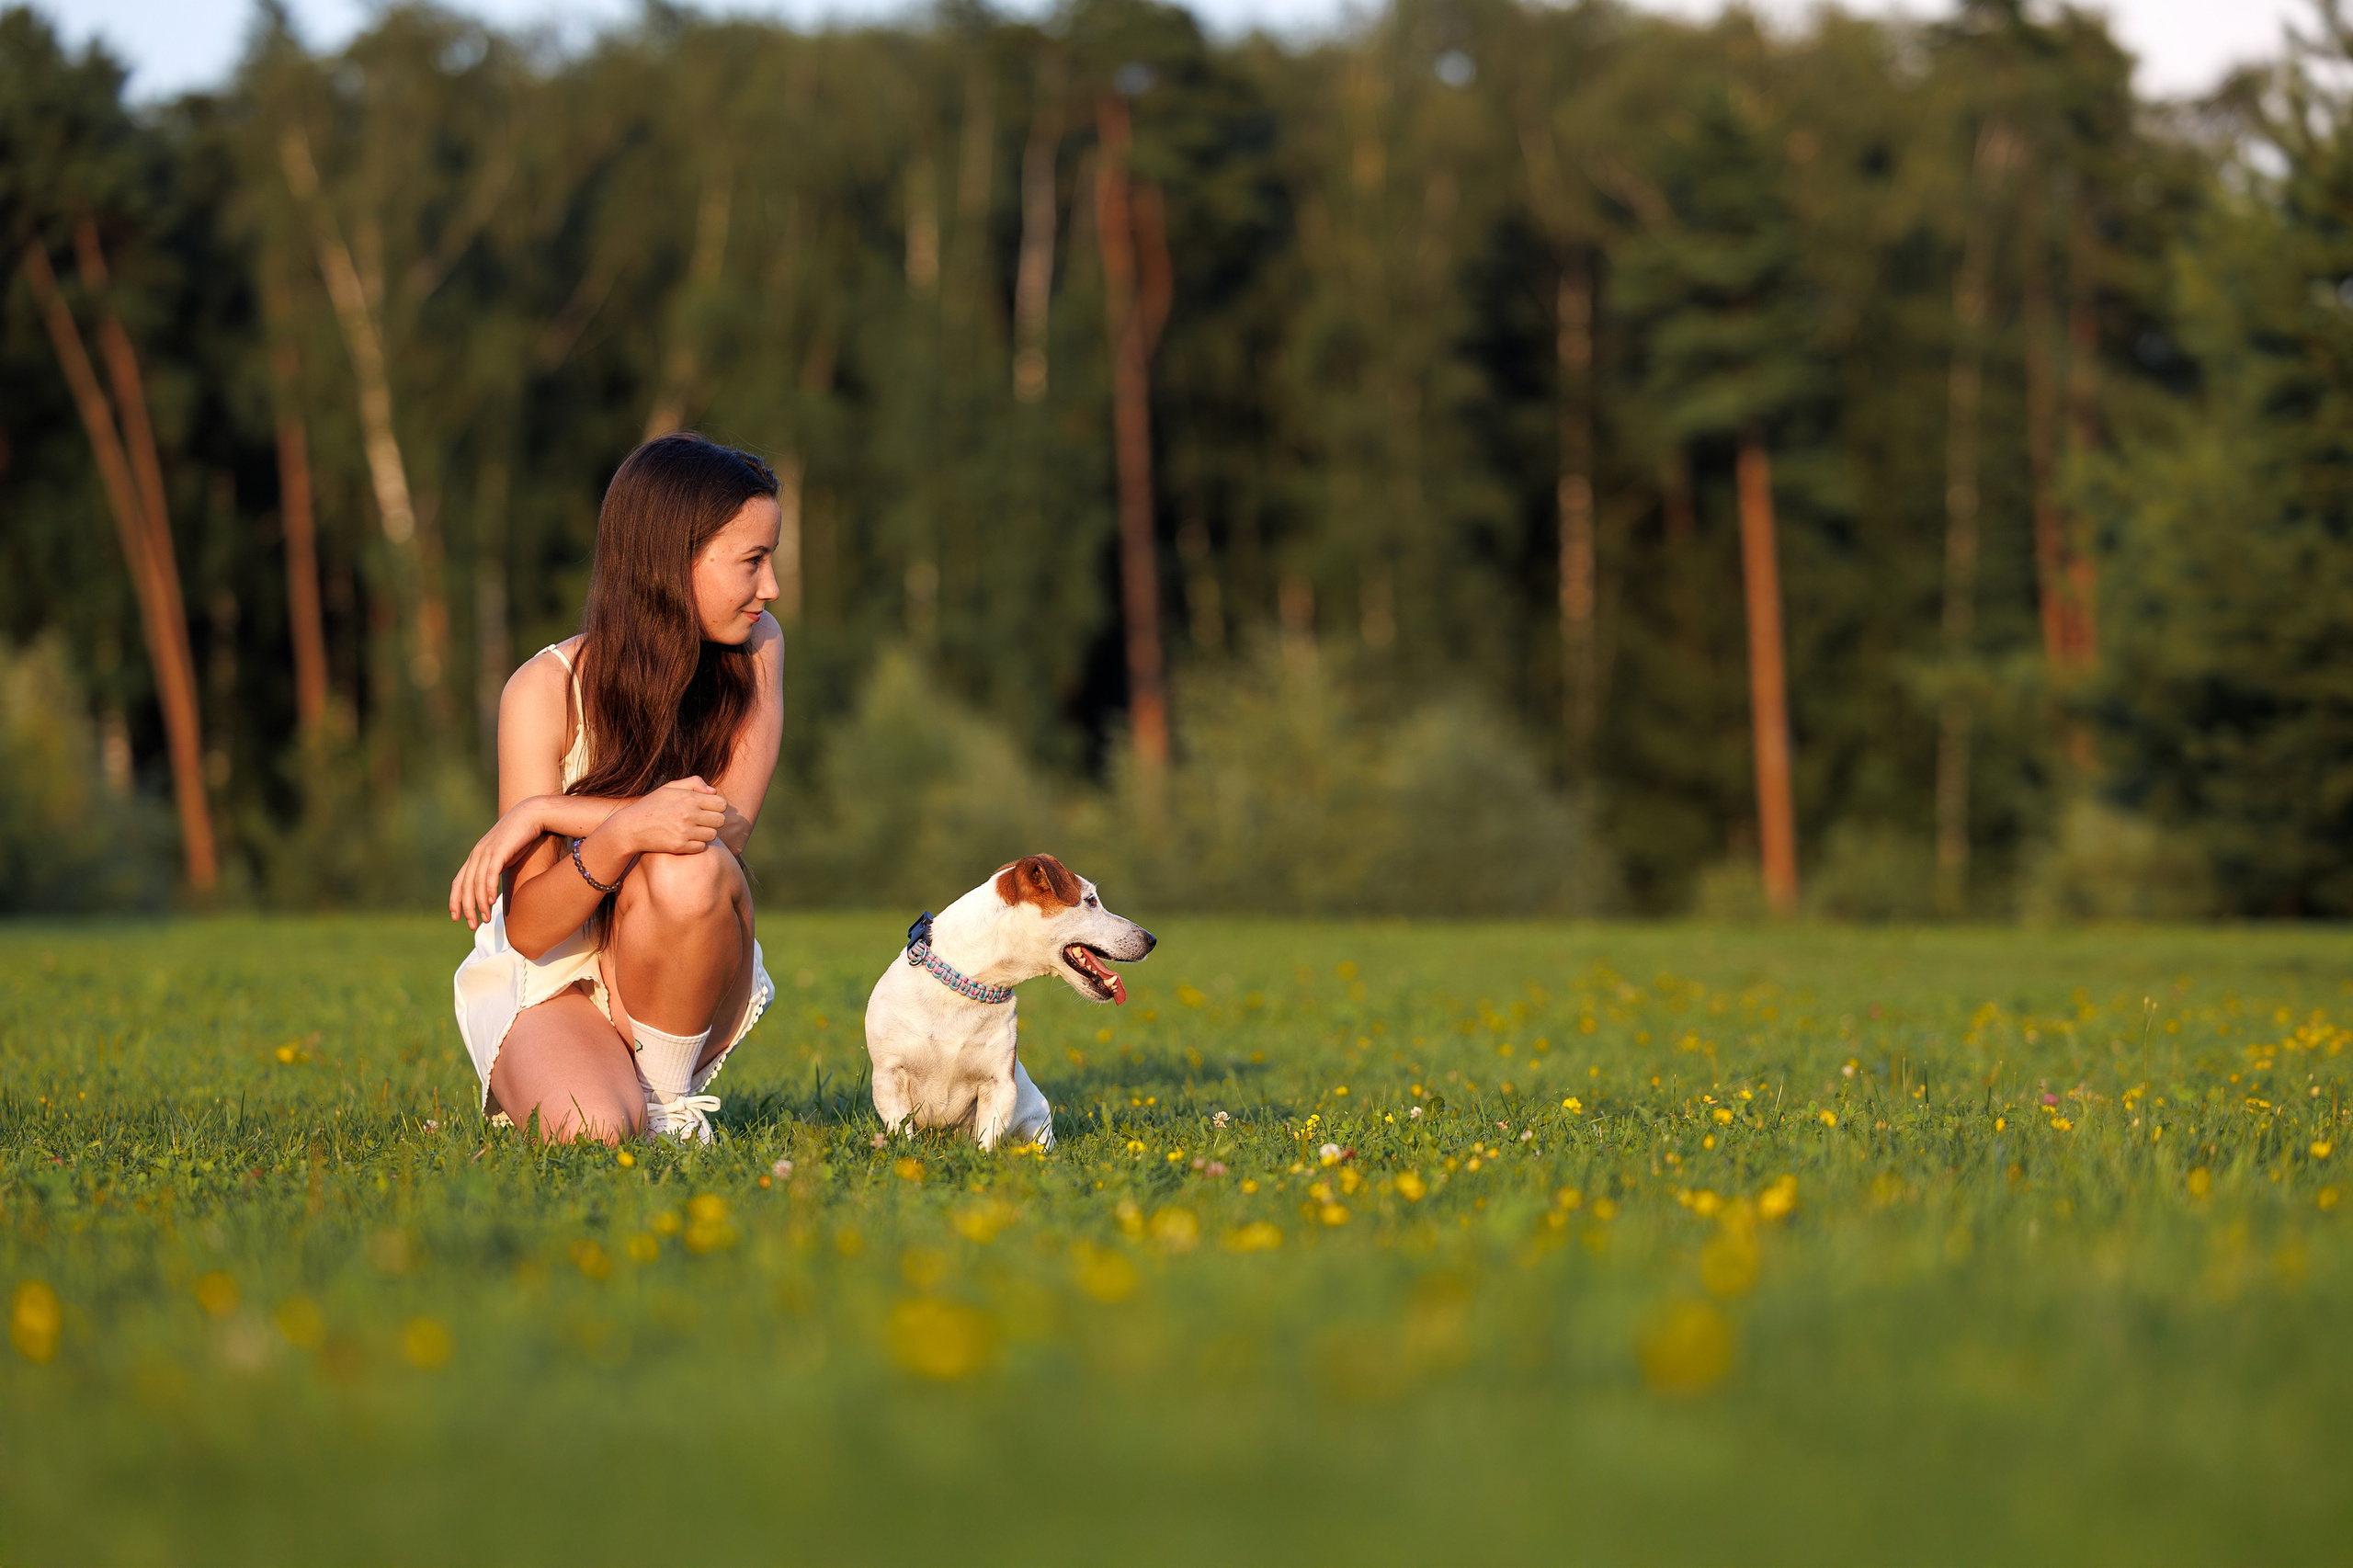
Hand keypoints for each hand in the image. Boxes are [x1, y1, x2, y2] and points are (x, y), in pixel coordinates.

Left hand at [449, 798, 546, 928]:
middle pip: (465, 886)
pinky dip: (488, 889)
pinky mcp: (499, 850)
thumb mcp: (504, 855)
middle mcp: (477, 854)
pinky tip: (491, 901)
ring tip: (485, 919)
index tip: (456, 917)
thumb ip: (496, 869)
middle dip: (467, 908)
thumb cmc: (520, 837)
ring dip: (479, 903)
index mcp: (476, 856)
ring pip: (476, 882)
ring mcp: (487, 851)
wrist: (531, 815)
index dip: (455, 900)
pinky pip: (490, 873)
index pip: (458, 882)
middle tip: (471, 925)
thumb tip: (496, 888)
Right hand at [614, 776, 728, 856]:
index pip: (721, 804)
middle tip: (702, 820)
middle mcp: (688, 814)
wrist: (630, 828)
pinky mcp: (680, 846)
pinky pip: (701, 847)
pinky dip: (696, 844)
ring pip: (713, 835)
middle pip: (720, 821)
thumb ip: (694, 783)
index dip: (717, 807)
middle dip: (714, 820)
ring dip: (706, 833)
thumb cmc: (652, 805)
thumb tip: (713, 792)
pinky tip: (686, 838)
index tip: (708, 809)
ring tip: (694, 829)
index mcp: (689, 798)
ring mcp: (684, 832)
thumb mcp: (670, 787)